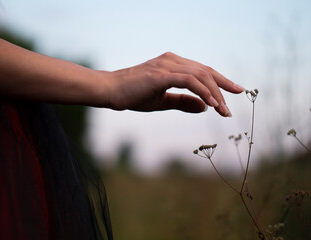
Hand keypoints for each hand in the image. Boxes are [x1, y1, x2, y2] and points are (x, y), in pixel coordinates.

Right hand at [104, 52, 243, 116]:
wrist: (111, 91)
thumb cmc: (133, 95)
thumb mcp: (163, 101)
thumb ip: (184, 102)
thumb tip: (205, 107)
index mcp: (173, 65)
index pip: (202, 71)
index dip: (220, 81)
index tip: (234, 91)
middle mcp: (172, 61)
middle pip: (206, 71)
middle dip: (223, 87)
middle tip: (232, 105)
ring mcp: (167, 66)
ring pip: (200, 75)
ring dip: (215, 93)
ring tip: (223, 110)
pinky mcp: (161, 74)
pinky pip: (189, 81)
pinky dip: (203, 92)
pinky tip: (212, 104)